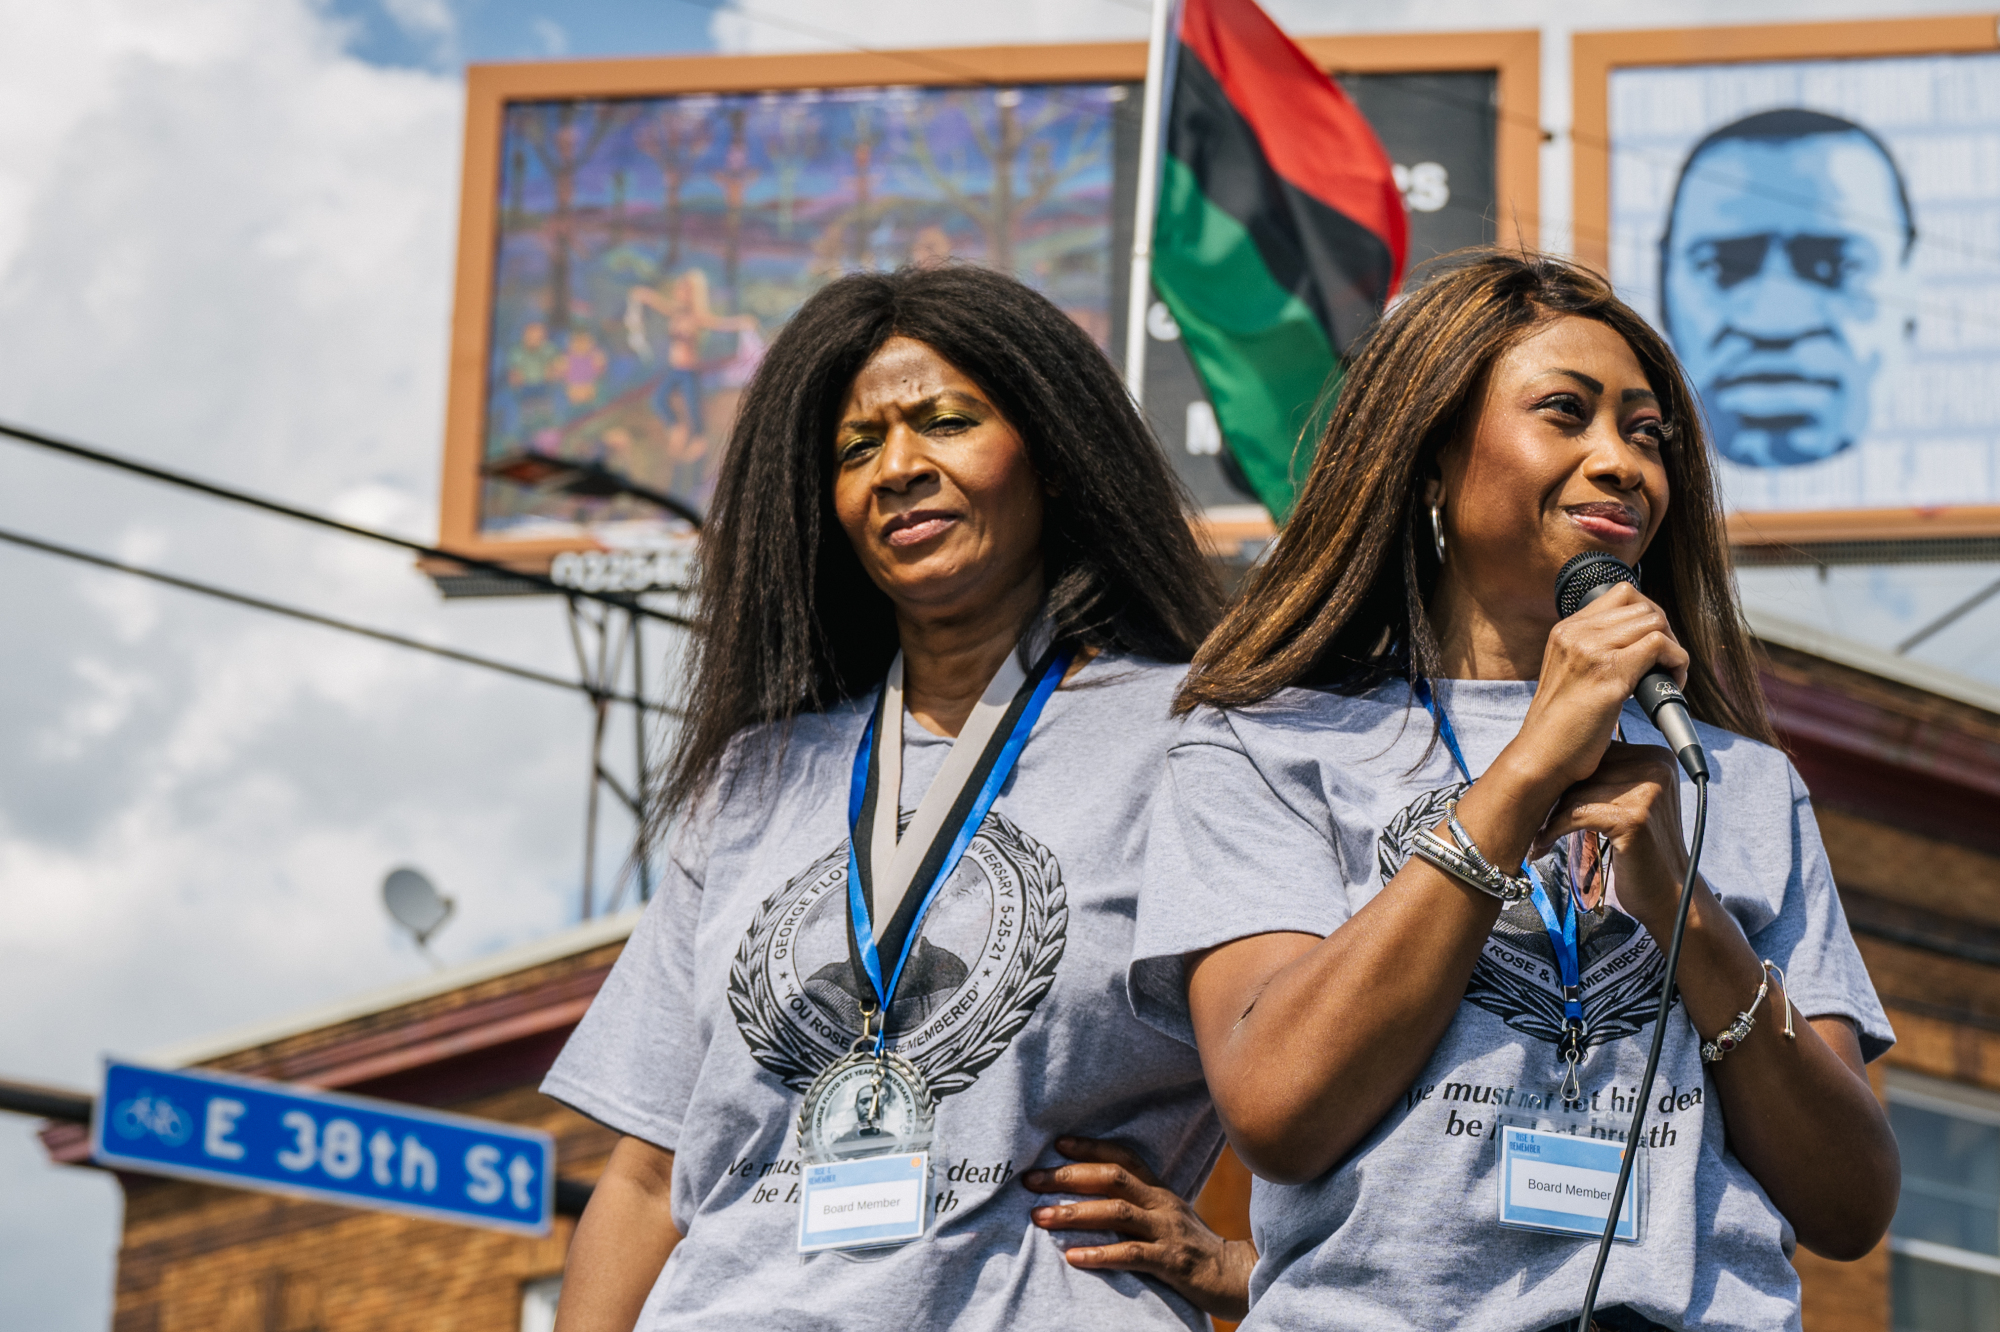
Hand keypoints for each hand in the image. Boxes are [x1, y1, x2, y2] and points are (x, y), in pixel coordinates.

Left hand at [1023, 1137, 1253, 1321]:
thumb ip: (1137, 1206)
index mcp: (1159, 1190)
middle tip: (1031, 1180)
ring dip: (1074, 1213)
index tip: (1056, 1143)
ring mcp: (1167, 1230)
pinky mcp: (1172, 1262)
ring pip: (1116, 1212)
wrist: (1237, 1276)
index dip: (1089, 1148)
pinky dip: (1099, 1254)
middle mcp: (1161, 1203)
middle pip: (1111, 1178)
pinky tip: (1072, 1256)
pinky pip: (1131, 1254)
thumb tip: (1091, 1201)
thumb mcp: (1167, 1218)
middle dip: (1067, 1177)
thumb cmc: (1193, 1248)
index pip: (1122, 1158)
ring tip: (1040, 1217)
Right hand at [1498, 583, 1690, 802]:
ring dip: (1673, 647)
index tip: (1652, 643)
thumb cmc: (1559, 726)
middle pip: (1641, 605)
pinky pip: (1660, 645)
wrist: (1541, 756)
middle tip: (1664, 663)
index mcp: (1565, 631)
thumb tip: (1638, 643)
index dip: (1647, 614)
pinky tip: (1671, 683)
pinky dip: (1677, 662)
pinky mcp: (1610, 674)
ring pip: (1654, 621)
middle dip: (1664, 630)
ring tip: (1668, 676)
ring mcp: (1591, 651)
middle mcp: (1575, 634)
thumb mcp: (1568, 674)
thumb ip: (1592, 651)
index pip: (1620, 595)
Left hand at [1535, 741, 1689, 935]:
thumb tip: (1552, 761)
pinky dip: (1553, 830)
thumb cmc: (1643, 851)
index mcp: (1657, 759)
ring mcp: (1646, 792)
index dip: (1567, 774)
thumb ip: (1606, 778)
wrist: (1670, 893)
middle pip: (1584, 771)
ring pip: (1576, 792)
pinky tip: (1544, 843)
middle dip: (1556, 794)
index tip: (1543, 792)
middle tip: (1534, 814)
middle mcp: (1655, 769)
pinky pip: (1575, 815)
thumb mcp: (1631, 804)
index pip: (1596, 753)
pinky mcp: (1632, 818)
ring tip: (1539, 832)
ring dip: (1550, 815)